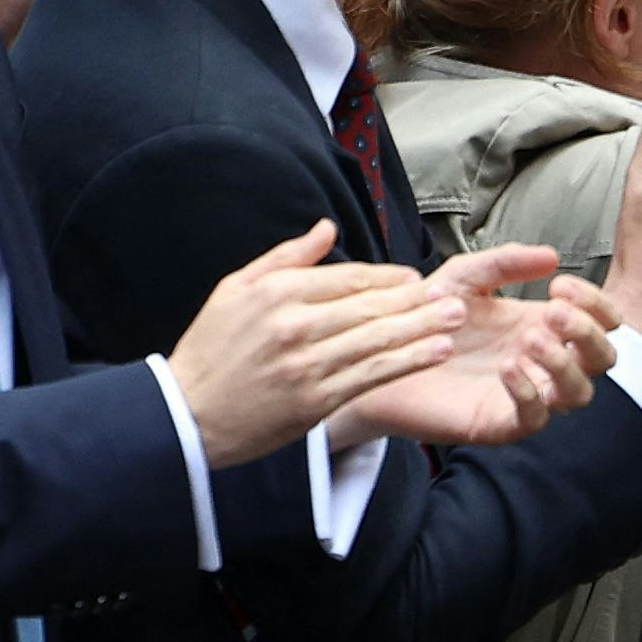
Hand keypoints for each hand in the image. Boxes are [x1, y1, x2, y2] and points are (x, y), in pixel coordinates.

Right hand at [167, 222, 470, 467]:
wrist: (186, 414)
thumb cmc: (211, 349)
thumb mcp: (234, 289)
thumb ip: (285, 257)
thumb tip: (326, 227)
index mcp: (276, 292)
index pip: (347, 278)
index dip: (387, 278)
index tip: (414, 278)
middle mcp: (294, 325)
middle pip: (369, 306)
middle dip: (416, 300)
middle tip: (450, 294)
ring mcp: (307, 364)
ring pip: (377, 339)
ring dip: (423, 327)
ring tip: (455, 317)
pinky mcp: (316, 400)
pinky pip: (372, 375)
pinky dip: (408, 361)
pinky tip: (435, 352)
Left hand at [326, 247, 621, 448]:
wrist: (381, 355)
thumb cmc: (426, 319)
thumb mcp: (465, 277)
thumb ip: (505, 262)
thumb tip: (552, 256)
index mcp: (544, 326)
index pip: (601, 321)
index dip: (596, 303)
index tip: (560, 285)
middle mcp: (544, 363)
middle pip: (604, 358)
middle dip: (588, 333)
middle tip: (555, 312)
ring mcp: (527, 394)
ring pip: (579, 393)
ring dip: (564, 364)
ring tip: (530, 340)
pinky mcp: (500, 422)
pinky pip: (535, 418)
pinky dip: (529, 392)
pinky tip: (508, 367)